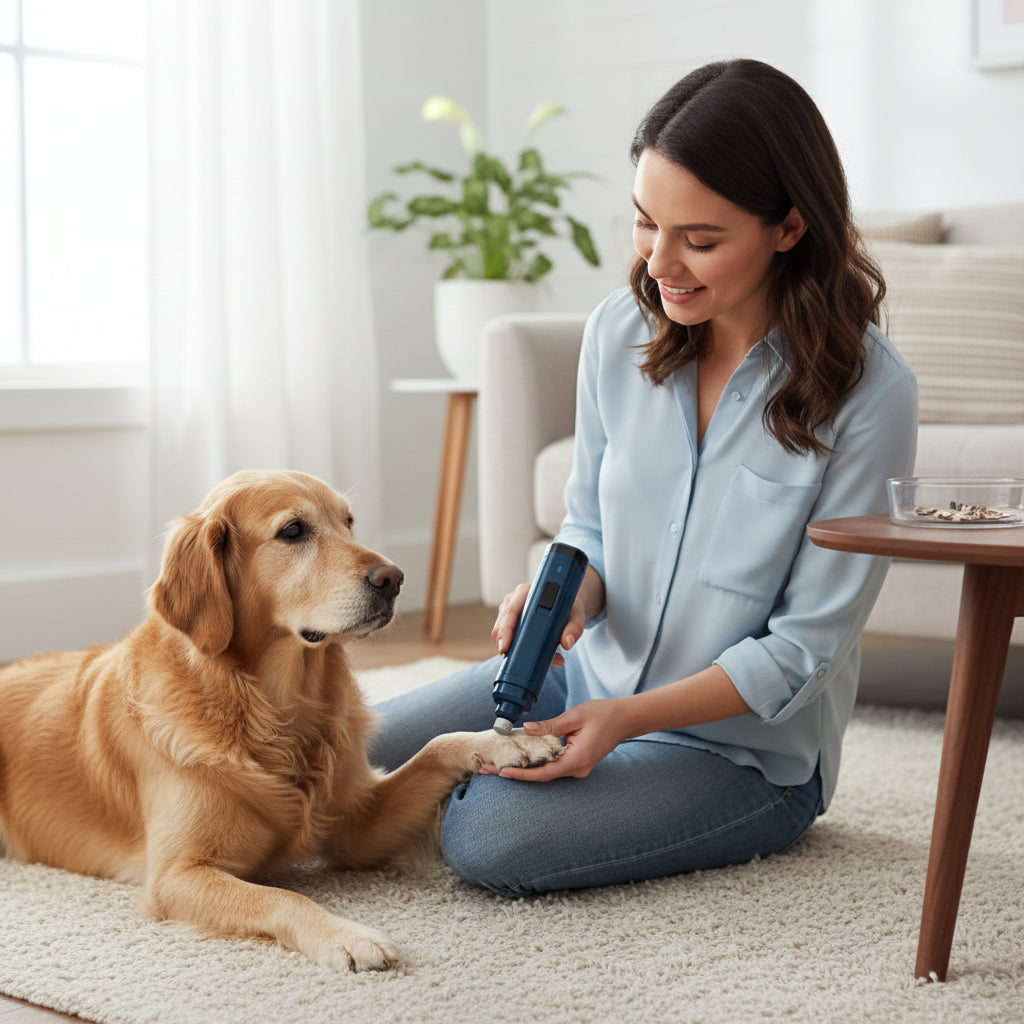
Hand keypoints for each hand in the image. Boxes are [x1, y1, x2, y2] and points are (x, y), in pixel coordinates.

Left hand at [481, 699, 624, 781]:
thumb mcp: (575, 716)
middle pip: (541, 775)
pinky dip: (536, 762)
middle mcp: (577, 769)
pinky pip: (553, 765)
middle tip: (487, 768)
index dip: (522, 775)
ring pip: (546, 771)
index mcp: (577, 759)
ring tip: (497, 764)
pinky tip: (520, 757)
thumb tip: (527, 729)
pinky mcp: (577, 762)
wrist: (626, 719)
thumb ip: (550, 725)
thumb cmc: (603, 714)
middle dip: (515, 772)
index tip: (502, 773)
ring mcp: (578, 768)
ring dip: (523, 768)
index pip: (544, 773)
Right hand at [491, 585, 586, 667]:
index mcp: (527, 593)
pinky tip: (517, 658)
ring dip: (508, 647)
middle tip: (507, 656)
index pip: (512, 609)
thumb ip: (574, 628)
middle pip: (502, 622)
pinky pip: (504, 637)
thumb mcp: (575, 616)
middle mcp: (514, 600)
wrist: (567, 608)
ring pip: (500, 631)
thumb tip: (567, 643)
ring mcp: (510, 612)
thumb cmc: (568, 609)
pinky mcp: (510, 624)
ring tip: (518, 660)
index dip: (506, 627)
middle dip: (503, 640)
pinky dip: (510, 649)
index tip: (506, 643)